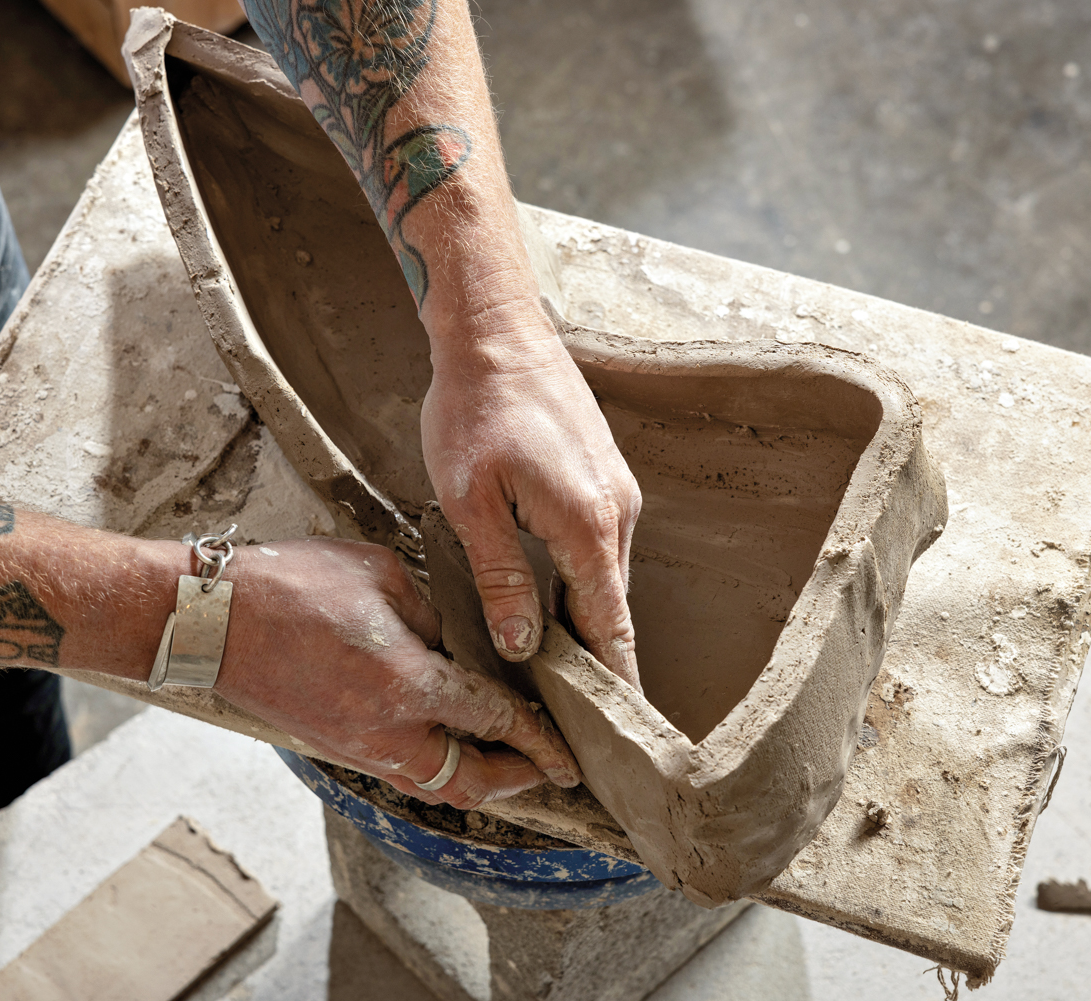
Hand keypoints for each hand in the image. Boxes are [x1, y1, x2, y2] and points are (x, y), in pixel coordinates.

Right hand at [211, 537, 581, 807]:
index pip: (493, 719)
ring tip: (501, 759)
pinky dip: (432, 763)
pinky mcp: (332, 745)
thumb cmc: (290, 586)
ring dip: (473, 777)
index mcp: (407, 685)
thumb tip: (447, 640)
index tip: (564, 751)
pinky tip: (443, 738)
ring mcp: (355, 746)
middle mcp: (386, 731)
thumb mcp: (381, 576)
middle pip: (468, 781)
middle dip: (514, 780)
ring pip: (432, 783)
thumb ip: (429, 613)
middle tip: (544, 769)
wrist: (211, 621)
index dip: (537, 736)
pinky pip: (398, 768)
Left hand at [420, 302, 643, 686]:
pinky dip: (587, 584)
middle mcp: (619, 511)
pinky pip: (601, 547)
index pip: (610, 627)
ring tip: (573, 680)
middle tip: (587, 723)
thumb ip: (501, 579)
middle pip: (614, 608)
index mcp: (589, 525)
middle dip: (603, 665)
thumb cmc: (474, 410)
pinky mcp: (603, 475)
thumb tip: (524, 644)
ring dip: (592, 624)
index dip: (614, 684)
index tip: (619, 735)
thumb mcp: (472, 504)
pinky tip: (562, 606)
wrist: (497, 331)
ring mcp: (617, 491)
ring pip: (607, 577)